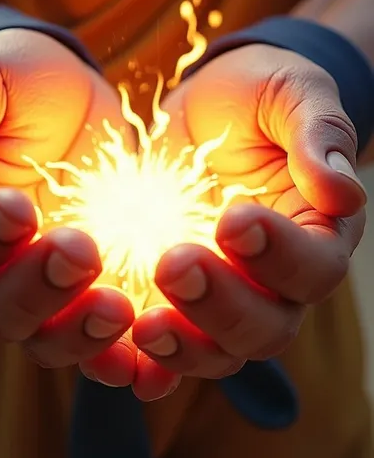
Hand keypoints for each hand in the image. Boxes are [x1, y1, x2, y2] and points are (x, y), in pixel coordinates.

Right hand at [0, 30, 135, 381]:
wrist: (69, 90)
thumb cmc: (14, 81)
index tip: (18, 207)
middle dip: (36, 290)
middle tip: (81, 251)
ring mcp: (52, 284)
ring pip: (50, 339)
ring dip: (82, 334)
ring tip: (120, 307)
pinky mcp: (102, 286)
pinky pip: (109, 339)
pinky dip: (129, 355)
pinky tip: (156, 355)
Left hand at [132, 44, 366, 397]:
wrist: (207, 104)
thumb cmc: (259, 95)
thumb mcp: (293, 94)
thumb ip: (319, 134)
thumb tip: (343, 194)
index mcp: (315, 232)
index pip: (315, 267)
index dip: (279, 255)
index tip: (233, 218)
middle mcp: (274, 279)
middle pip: (267, 326)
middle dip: (222, 305)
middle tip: (174, 263)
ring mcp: (221, 293)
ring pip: (217, 350)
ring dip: (183, 346)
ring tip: (143, 324)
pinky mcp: (172, 297)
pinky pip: (163, 347)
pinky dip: (144, 363)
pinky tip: (114, 354)